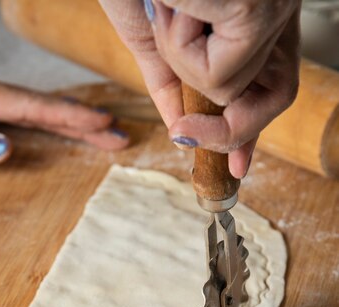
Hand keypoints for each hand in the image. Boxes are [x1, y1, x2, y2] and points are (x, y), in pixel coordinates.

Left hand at [0, 63, 128, 163]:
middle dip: (79, 119)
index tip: (103, 125)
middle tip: (118, 133)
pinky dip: (38, 117)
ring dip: (64, 118)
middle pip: (35, 104)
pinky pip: (11, 107)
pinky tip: (53, 123)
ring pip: (26, 104)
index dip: (68, 117)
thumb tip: (7, 146)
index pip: (26, 108)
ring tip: (98, 130)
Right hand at [99, 0, 300, 177]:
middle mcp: (276, 9)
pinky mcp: (256, 9)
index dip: (252, 130)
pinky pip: (216, 76)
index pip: (273, 85)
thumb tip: (181, 131)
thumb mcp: (152, 36)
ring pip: (233, 91)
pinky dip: (177, 49)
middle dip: (222, 125)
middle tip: (182, 133)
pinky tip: (172, 4)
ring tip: (166, 13)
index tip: (236, 169)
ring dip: (181, 64)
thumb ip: (172, 83)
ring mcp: (272, 8)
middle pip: (274, 99)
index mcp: (256, 15)